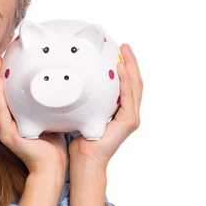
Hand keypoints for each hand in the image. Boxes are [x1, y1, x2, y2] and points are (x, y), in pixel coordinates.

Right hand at [0, 54, 67, 175]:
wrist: (52, 166)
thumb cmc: (53, 144)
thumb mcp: (49, 116)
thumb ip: (49, 101)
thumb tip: (61, 80)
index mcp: (12, 117)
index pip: (2, 93)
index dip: (1, 75)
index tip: (5, 57)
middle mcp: (5, 122)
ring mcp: (4, 129)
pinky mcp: (8, 135)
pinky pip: (0, 112)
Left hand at [69, 44, 142, 165]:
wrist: (84, 160)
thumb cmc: (79, 140)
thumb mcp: (82, 113)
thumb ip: (83, 100)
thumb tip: (69, 81)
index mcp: (120, 110)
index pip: (127, 84)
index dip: (126, 67)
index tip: (119, 51)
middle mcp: (129, 113)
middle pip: (135, 82)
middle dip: (132, 62)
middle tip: (125, 45)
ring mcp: (131, 117)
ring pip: (135, 86)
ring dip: (131, 66)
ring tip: (125, 50)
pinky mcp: (129, 121)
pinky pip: (129, 96)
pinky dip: (125, 81)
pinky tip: (120, 67)